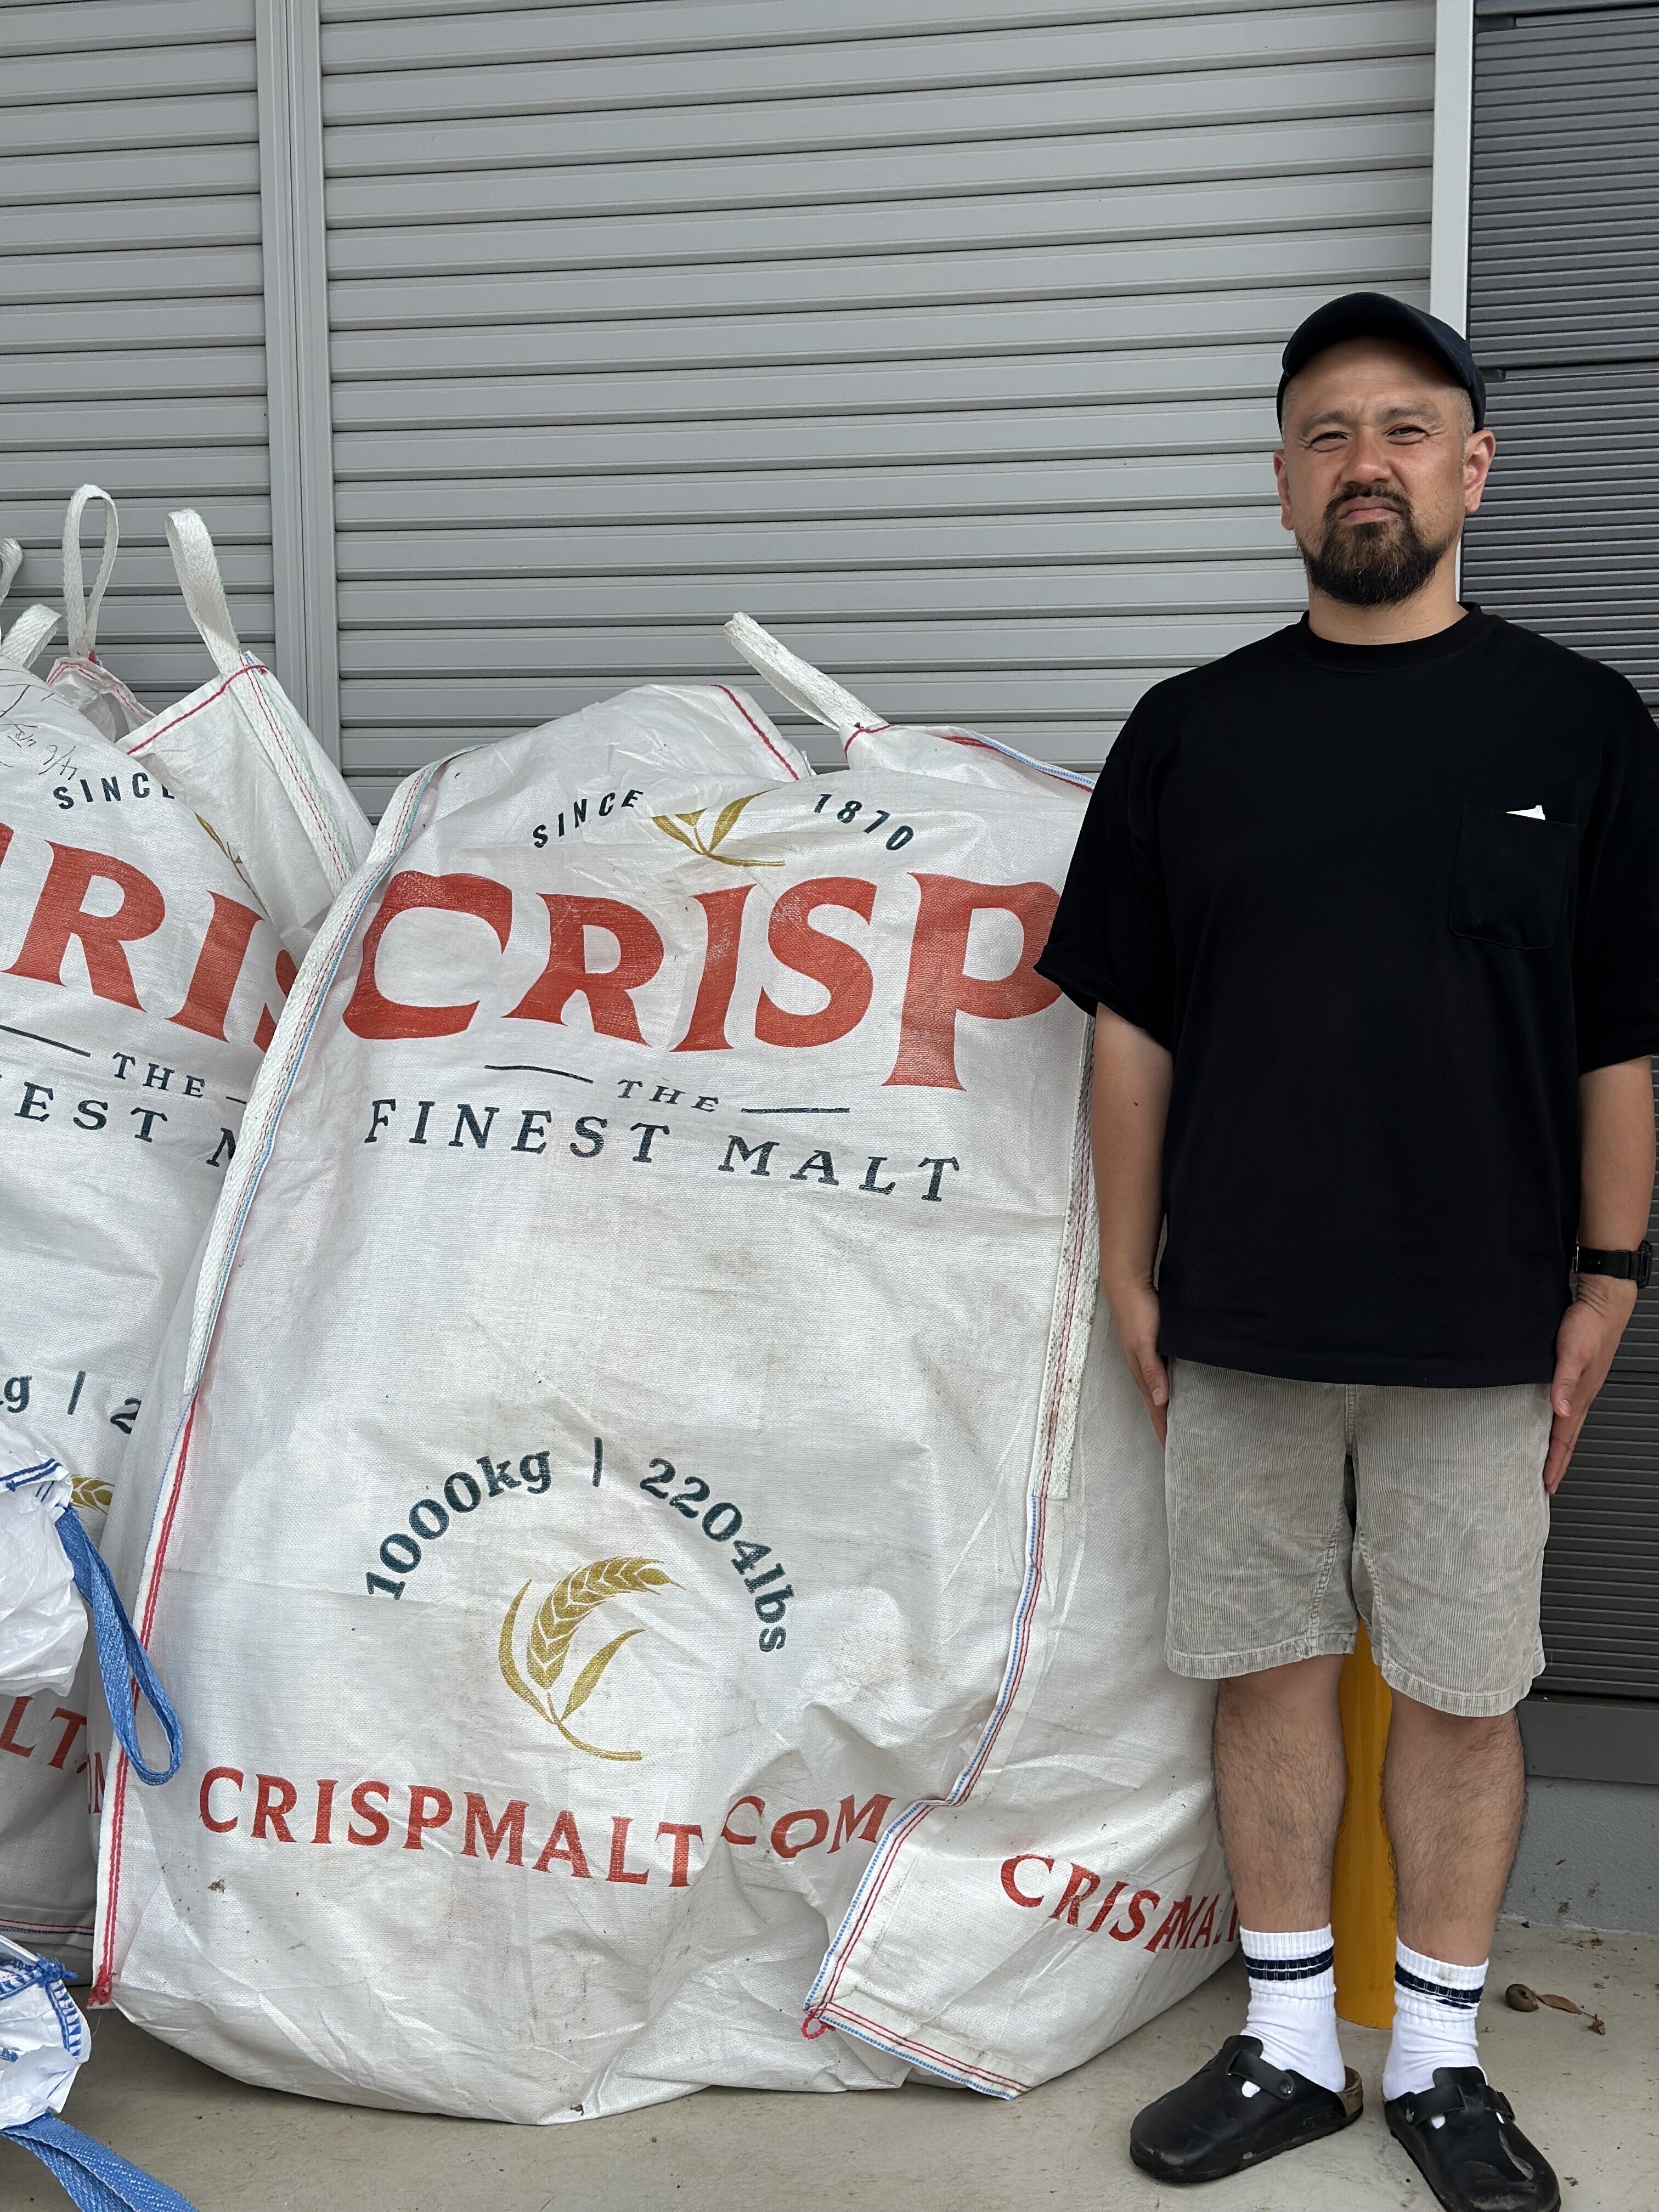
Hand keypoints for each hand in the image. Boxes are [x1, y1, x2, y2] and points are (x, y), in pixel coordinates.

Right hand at [1106, 1277, 1168, 1444]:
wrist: (1128, 1282)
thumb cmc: (1136, 1311)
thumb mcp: (1145, 1343)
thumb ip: (1153, 1370)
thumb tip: (1160, 1401)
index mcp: (1141, 1371)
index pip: (1154, 1407)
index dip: (1162, 1428)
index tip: (1172, 1450)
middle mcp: (1144, 1366)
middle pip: (1156, 1401)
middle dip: (1165, 1422)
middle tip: (1179, 1442)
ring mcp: (1147, 1354)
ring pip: (1159, 1386)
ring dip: (1168, 1404)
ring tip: (1180, 1418)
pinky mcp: (1153, 1343)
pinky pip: (1163, 1370)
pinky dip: (1170, 1383)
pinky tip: (1179, 1382)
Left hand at [1544, 1277, 1635, 1493]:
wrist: (1602, 1304)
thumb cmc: (1589, 1325)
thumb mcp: (1572, 1352)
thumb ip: (1564, 1380)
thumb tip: (1560, 1410)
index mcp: (1580, 1396)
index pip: (1564, 1438)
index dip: (1555, 1461)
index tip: (1546, 1483)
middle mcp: (1581, 1395)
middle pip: (1567, 1438)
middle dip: (1557, 1462)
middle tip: (1545, 1483)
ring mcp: (1581, 1387)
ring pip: (1567, 1425)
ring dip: (1557, 1445)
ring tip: (1547, 1461)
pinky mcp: (1577, 1376)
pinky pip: (1565, 1408)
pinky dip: (1557, 1423)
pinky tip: (1549, 1422)